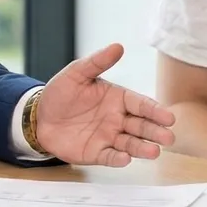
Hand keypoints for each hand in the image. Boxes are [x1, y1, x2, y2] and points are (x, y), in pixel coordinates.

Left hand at [35, 43, 176, 165]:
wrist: (38, 117)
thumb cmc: (60, 93)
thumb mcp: (76, 73)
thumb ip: (97, 62)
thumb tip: (118, 46)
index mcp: (117, 98)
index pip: (141, 104)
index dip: (155, 111)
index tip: (169, 117)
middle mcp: (117, 119)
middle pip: (141, 126)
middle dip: (155, 132)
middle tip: (168, 138)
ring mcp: (108, 137)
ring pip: (130, 144)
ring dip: (142, 148)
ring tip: (154, 152)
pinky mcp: (96, 153)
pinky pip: (109, 156)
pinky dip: (118, 159)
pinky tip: (126, 159)